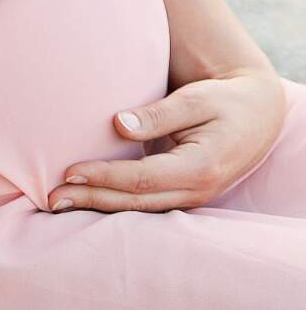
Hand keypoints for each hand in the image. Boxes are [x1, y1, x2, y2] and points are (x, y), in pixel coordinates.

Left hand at [48, 69, 286, 213]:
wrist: (257, 114)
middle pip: (135, 202)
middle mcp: (196, 191)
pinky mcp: (184, 193)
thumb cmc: (224, 100)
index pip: (142, 178)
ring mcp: (191, 197)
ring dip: (99, 206)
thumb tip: (118, 124)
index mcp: (199, 168)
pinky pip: (146, 204)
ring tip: (59, 203)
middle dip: (91, 200)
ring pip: (139, 209)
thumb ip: (158, 114)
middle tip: (51, 197)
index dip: (104, 176)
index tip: (70, 170)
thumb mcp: (195, 100)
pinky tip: (89, 199)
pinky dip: (116, 204)